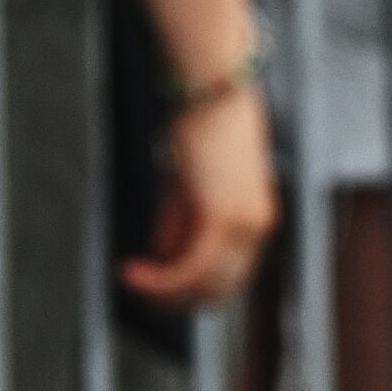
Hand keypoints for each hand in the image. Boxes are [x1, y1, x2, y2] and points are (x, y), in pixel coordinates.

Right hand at [124, 78, 277, 305]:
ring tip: (132, 279)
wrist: (213, 93)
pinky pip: (191, 267)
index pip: (229, 276)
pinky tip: (135, 273)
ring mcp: (246, 224)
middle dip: (175, 297)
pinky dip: (161, 278)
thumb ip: (182, 225)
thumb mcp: (190, 187)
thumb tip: (164, 257)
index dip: (189, 289)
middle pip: (219, 288)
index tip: (155, 286)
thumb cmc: (204, 128)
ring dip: (163, 290)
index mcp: (258, 218)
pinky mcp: (224, 217)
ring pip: (204, 283)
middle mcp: (259, 226)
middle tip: (139, 290)